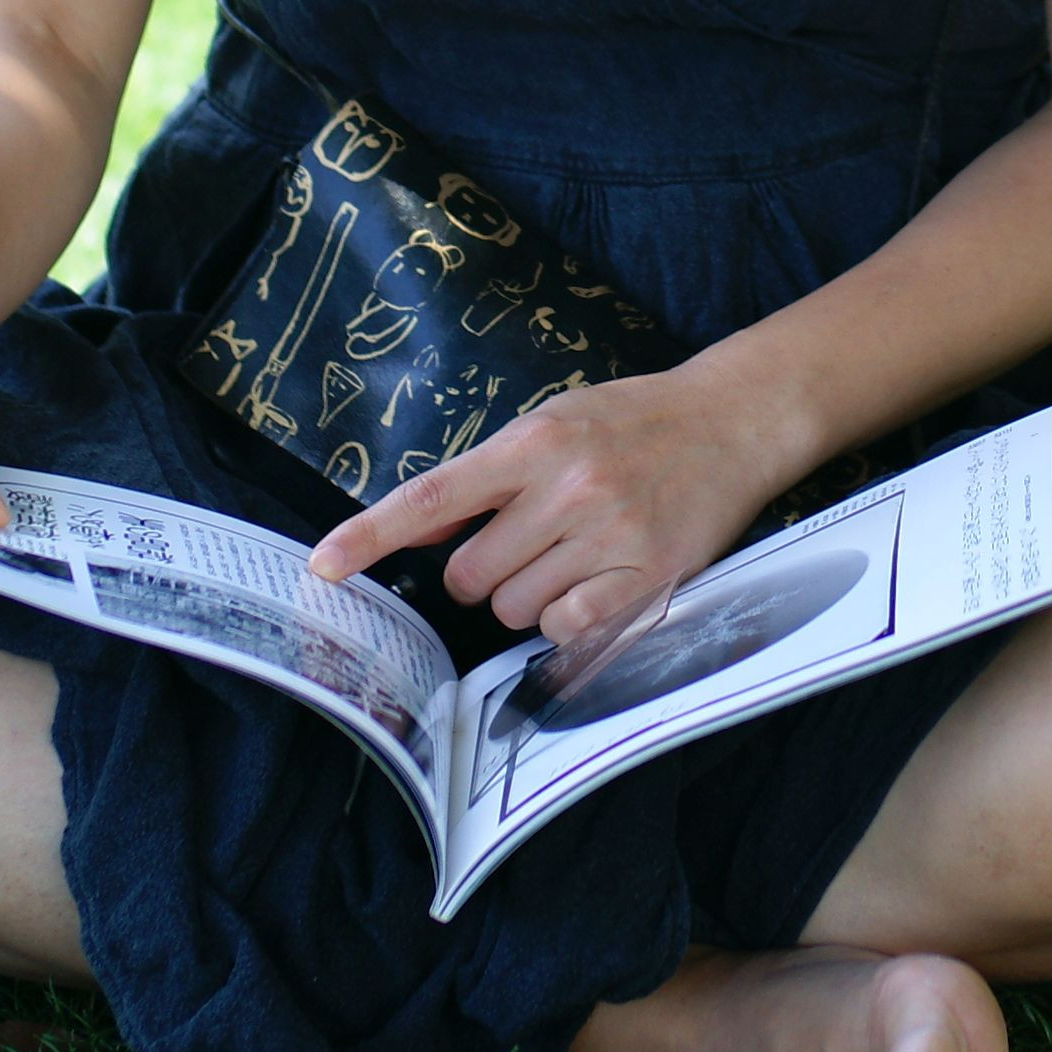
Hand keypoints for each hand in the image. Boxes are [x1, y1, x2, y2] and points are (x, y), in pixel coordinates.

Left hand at [307, 367, 790, 643]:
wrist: (731, 422)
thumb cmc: (633, 421)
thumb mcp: (556, 422)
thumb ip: (493, 476)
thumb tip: (425, 534)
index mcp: (534, 442)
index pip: (432, 499)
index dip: (369, 537)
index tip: (320, 567)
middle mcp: (567, 489)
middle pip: (471, 576)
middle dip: (484, 572)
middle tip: (527, 541)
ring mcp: (608, 537)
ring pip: (515, 608)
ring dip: (529, 595)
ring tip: (574, 552)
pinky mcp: (645, 579)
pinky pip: (565, 630)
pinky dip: (568, 618)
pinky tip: (597, 580)